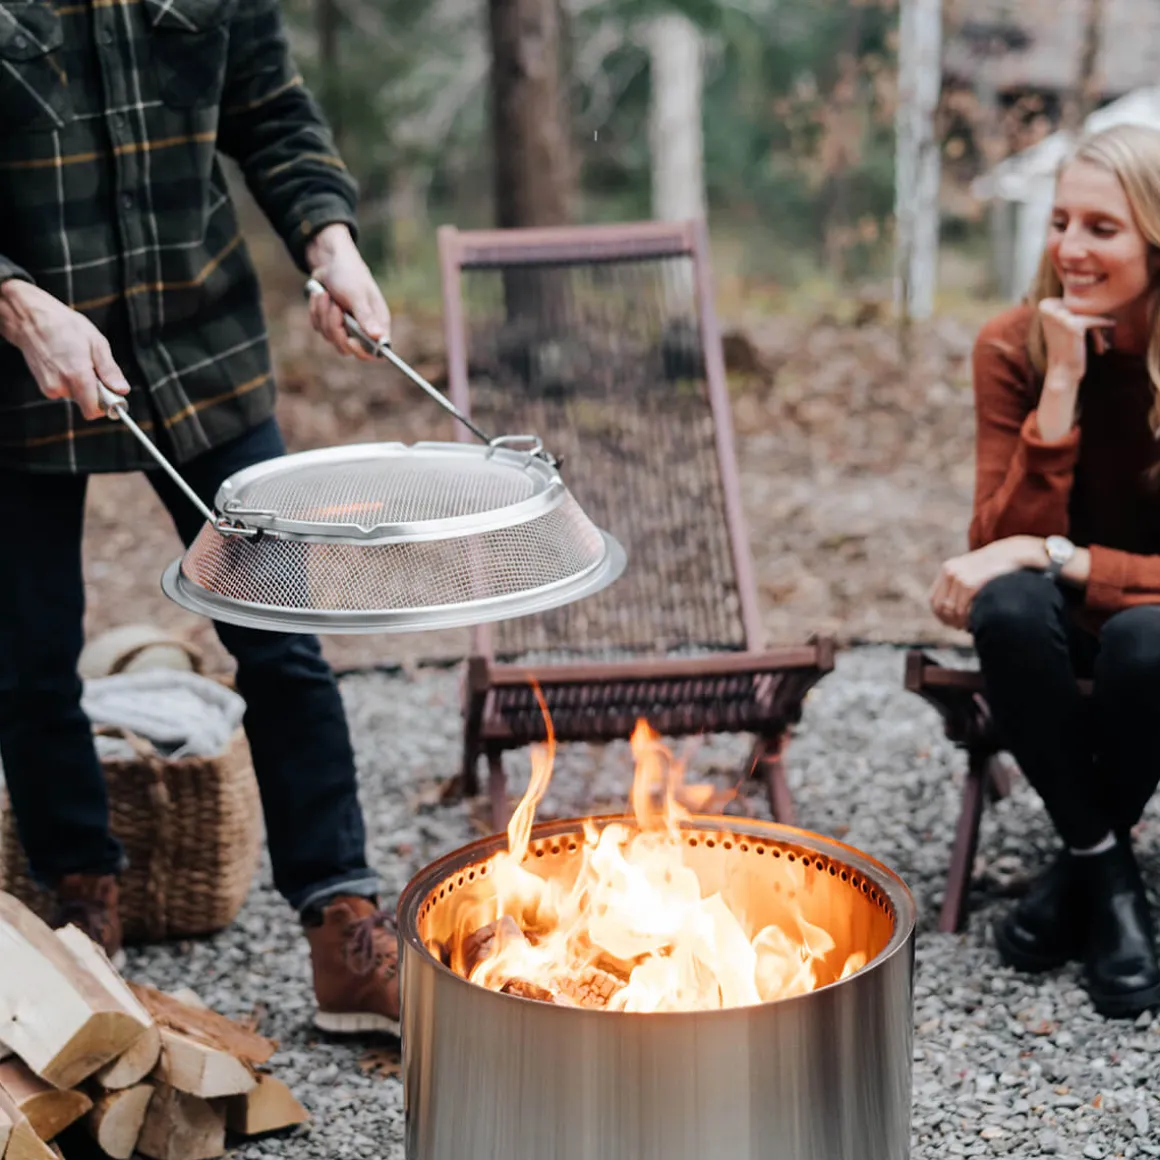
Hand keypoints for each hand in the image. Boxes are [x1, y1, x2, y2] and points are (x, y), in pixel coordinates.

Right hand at [0, 280, 129, 419]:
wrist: (30, 318)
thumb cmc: (64, 326)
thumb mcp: (96, 343)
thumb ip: (110, 370)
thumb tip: (122, 390)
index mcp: (77, 376)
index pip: (93, 411)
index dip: (106, 404)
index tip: (111, 392)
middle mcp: (61, 386)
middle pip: (87, 403)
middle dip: (95, 391)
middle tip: (93, 368)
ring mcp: (49, 387)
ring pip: (76, 396)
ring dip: (82, 384)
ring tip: (76, 360)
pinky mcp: (43, 386)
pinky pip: (65, 390)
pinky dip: (69, 381)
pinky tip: (66, 362)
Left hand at [305, 224, 390, 360]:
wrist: (330, 261)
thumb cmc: (350, 275)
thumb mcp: (358, 295)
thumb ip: (366, 318)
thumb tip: (380, 338)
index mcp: (377, 323)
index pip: (376, 352)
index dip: (362, 352)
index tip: (350, 340)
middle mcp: (363, 329)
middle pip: (347, 348)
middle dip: (335, 327)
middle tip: (336, 307)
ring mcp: (345, 327)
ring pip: (329, 337)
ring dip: (323, 314)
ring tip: (327, 295)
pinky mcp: (330, 323)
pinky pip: (318, 328)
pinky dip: (316, 311)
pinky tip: (321, 296)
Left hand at [928, 536, 1043, 629]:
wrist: (1012, 553)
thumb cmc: (995, 568)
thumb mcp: (974, 571)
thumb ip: (961, 586)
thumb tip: (951, 612)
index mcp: (948, 569)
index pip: (934, 600)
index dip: (941, 616)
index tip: (952, 624)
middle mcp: (950, 572)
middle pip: (940, 606)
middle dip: (950, 621)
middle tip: (961, 627)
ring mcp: (958, 577)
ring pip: (950, 610)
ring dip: (959, 622)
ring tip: (969, 625)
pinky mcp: (969, 584)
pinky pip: (961, 609)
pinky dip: (966, 619)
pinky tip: (974, 622)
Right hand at [1038, 297, 1112, 383]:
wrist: (1062, 371)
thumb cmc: (1065, 346)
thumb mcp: (1063, 321)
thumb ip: (1070, 303)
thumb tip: (1086, 281)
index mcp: (1044, 304)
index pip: (1074, 298)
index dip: (1083, 311)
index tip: (1084, 326)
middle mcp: (1049, 308)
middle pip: (1082, 304)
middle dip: (1092, 317)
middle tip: (1094, 334)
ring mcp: (1061, 316)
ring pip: (1090, 311)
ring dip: (1097, 324)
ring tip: (1099, 337)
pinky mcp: (1074, 325)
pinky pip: (1096, 319)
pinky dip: (1105, 324)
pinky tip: (1111, 325)